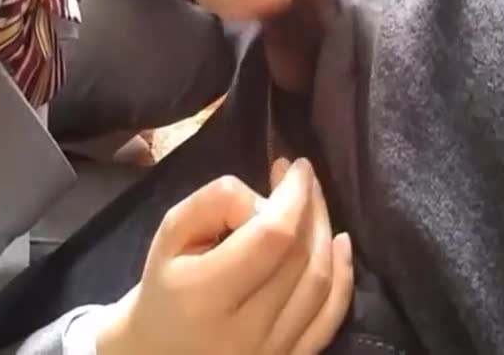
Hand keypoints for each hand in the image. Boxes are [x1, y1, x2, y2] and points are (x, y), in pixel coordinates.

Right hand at [97, 158, 353, 354]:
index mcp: (204, 296)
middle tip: (303, 178)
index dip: (293, 196)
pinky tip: (340, 243)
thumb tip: (266, 198)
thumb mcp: (169, 235)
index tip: (296, 167)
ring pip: (320, 284)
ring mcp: (272, 351)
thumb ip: (213, 203)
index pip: (271, 237)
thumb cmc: (163, 289)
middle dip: (309, 207)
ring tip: (314, 203)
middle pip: (300, 257)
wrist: (160, 353)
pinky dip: (343, 276)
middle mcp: (244, 331)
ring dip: (325, 233)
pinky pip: (330, 318)